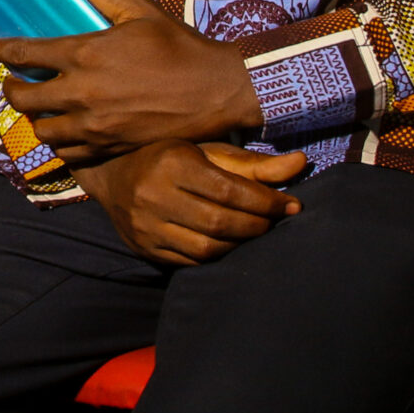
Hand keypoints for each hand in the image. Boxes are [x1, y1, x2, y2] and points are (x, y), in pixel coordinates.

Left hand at [0, 0, 264, 161]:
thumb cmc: (180, 47)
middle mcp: (84, 93)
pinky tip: (65, 131)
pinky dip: (61, 143)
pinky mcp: (111, 147)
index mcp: (86, 54)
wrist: (218, 92)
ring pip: (44, 129)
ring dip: (36, 118)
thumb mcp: (137, 11)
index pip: (25, 53)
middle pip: (26, 98)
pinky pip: (70, 153)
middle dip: (13, 89)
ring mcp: (96, 125)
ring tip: (40, 108)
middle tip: (15, 83)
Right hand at [73, 140, 308, 266]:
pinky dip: (215, 256)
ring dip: (239, 244)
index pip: (231, 191)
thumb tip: (302, 164)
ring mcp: (145, 225)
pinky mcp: (143, 247)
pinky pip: (189, 262)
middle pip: (220, 223)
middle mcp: (153, 194)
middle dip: (257, 225)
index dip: (266, 202)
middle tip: (273, 221)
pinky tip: (227, 243)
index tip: (289, 205)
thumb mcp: (208, 150)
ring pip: (206, 249)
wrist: (111, 172)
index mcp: (172, 162)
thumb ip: (254, 163)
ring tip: (252, 231)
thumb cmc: (169, 156)